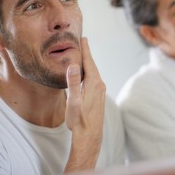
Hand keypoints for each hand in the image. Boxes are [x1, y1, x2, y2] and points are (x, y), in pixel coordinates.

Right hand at [64, 37, 105, 171]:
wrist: (90, 136)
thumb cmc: (78, 120)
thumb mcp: (73, 101)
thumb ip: (73, 83)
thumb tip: (73, 65)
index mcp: (93, 84)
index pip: (89, 62)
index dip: (85, 49)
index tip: (83, 38)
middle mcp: (100, 85)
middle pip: (92, 65)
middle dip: (87, 53)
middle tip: (83, 41)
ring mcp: (101, 91)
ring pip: (94, 72)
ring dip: (88, 63)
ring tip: (83, 54)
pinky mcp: (99, 97)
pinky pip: (94, 79)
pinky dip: (90, 72)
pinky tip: (86, 73)